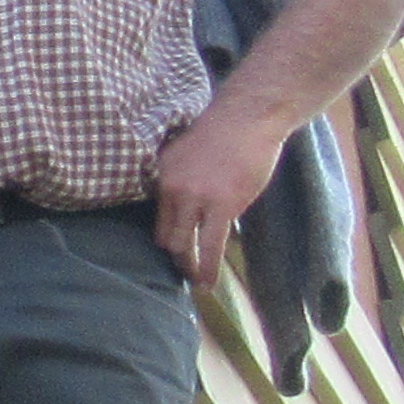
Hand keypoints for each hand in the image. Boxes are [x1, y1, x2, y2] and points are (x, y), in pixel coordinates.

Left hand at [147, 105, 281, 288]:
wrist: (246, 118)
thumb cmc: (223, 134)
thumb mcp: (186, 154)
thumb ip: (180, 181)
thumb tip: (183, 208)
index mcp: (161, 175)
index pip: (156, 218)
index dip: (166, 237)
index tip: (175, 249)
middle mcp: (171, 188)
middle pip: (166, 235)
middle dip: (177, 255)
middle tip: (186, 269)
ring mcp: (195, 198)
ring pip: (183, 244)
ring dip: (189, 266)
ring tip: (196, 280)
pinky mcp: (221, 206)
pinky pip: (209, 246)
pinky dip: (207, 268)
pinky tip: (207, 284)